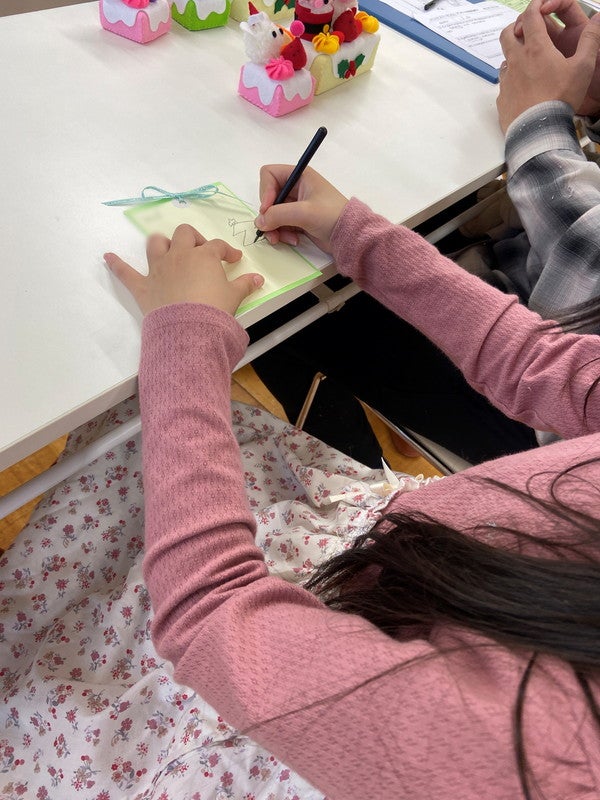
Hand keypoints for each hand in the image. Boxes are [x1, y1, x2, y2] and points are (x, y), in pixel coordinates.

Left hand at [104, 223, 263, 316]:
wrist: (190, 330)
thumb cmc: (214, 310)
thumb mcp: (234, 297)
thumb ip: (245, 285)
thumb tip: (258, 279)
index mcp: (203, 256)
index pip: (217, 246)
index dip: (226, 251)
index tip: (233, 259)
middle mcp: (180, 256)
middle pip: (184, 235)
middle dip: (193, 239)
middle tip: (201, 251)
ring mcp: (159, 269)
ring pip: (156, 244)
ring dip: (161, 243)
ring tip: (166, 248)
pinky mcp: (143, 286)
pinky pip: (125, 272)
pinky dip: (116, 264)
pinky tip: (107, 257)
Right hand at [254, 165, 348, 253]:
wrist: (350, 236)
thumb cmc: (331, 216)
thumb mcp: (304, 213)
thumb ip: (278, 215)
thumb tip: (259, 222)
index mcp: (299, 176)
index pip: (269, 175)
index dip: (265, 191)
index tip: (267, 209)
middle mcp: (296, 188)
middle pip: (268, 198)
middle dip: (268, 215)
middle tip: (270, 229)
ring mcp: (296, 205)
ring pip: (272, 214)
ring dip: (274, 228)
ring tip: (280, 239)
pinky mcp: (297, 220)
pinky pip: (280, 225)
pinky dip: (282, 233)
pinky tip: (293, 240)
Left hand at [497, 0, 599, 132]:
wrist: (538, 130)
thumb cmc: (559, 99)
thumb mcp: (583, 67)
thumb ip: (591, 40)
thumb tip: (599, 19)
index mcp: (536, 49)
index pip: (530, 17)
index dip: (535, 6)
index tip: (540, 5)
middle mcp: (517, 61)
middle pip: (508, 34)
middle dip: (516, 27)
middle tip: (526, 30)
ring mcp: (506, 80)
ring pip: (504, 59)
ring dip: (512, 54)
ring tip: (526, 61)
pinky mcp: (501, 98)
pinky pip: (503, 83)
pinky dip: (511, 79)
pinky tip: (522, 86)